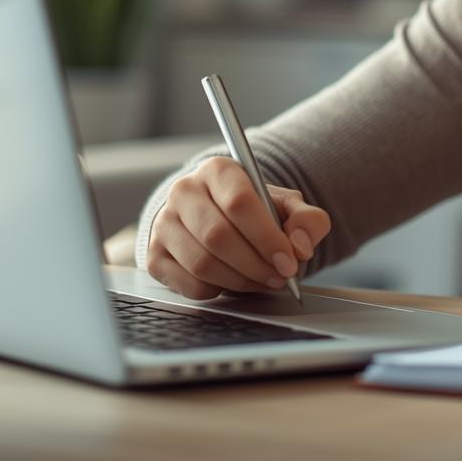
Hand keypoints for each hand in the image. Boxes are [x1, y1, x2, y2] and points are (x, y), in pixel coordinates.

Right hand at [146, 156, 331, 299]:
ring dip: (239, 280)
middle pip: (218, 236)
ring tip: (261, 280)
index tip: (289, 261)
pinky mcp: (155, 255)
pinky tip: (232, 281)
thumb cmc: (252, 210)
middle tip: (279, 277)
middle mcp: (184, 191)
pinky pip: (189, 284)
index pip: (239, 202)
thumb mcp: (286, 206)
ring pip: (202, 263)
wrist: (214, 215)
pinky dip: (217, 290)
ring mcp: (164, 223)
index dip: (267, 237)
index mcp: (217, 170)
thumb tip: (301, 247)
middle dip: (256, 264)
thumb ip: (306, 221)